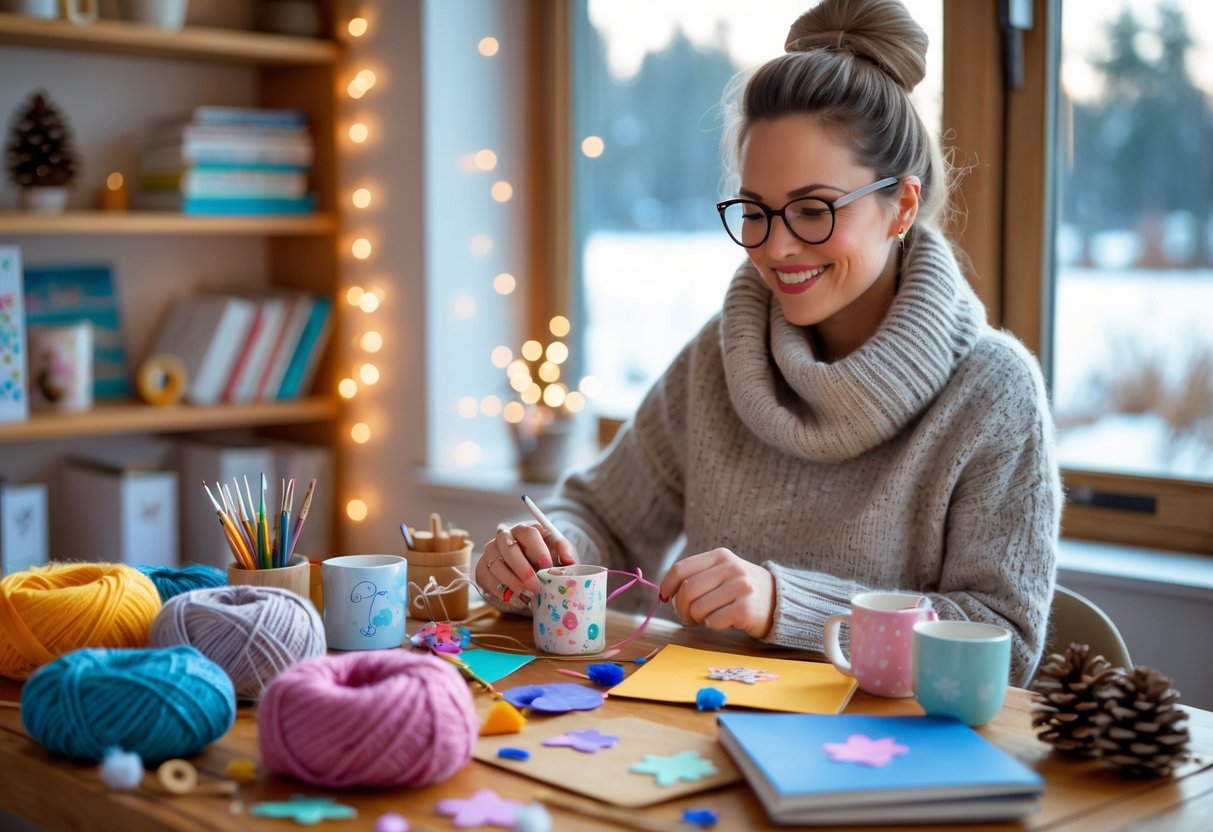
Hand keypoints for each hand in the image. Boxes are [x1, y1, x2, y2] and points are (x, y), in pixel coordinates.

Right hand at [476, 521, 577, 607]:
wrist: (529, 572)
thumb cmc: (545, 558)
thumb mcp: (558, 553)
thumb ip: (566, 553)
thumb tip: (569, 561)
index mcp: (525, 530)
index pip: (528, 533)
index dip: (537, 550)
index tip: (547, 566)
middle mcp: (504, 537)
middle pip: (509, 549)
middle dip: (523, 569)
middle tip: (536, 586)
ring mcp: (491, 552)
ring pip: (497, 566)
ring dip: (513, 583)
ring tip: (527, 595)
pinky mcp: (482, 568)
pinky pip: (487, 579)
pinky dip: (501, 592)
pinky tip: (515, 598)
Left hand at [659, 548, 774, 638]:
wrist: (780, 602)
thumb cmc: (742, 590)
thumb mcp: (724, 573)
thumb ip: (698, 576)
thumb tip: (665, 593)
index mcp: (720, 556)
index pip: (681, 569)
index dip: (667, 586)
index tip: (665, 597)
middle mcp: (730, 568)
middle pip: (687, 591)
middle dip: (680, 608)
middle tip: (686, 617)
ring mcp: (740, 588)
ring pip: (698, 608)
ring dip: (696, 619)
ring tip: (705, 619)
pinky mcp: (745, 609)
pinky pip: (713, 621)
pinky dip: (712, 625)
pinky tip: (722, 621)